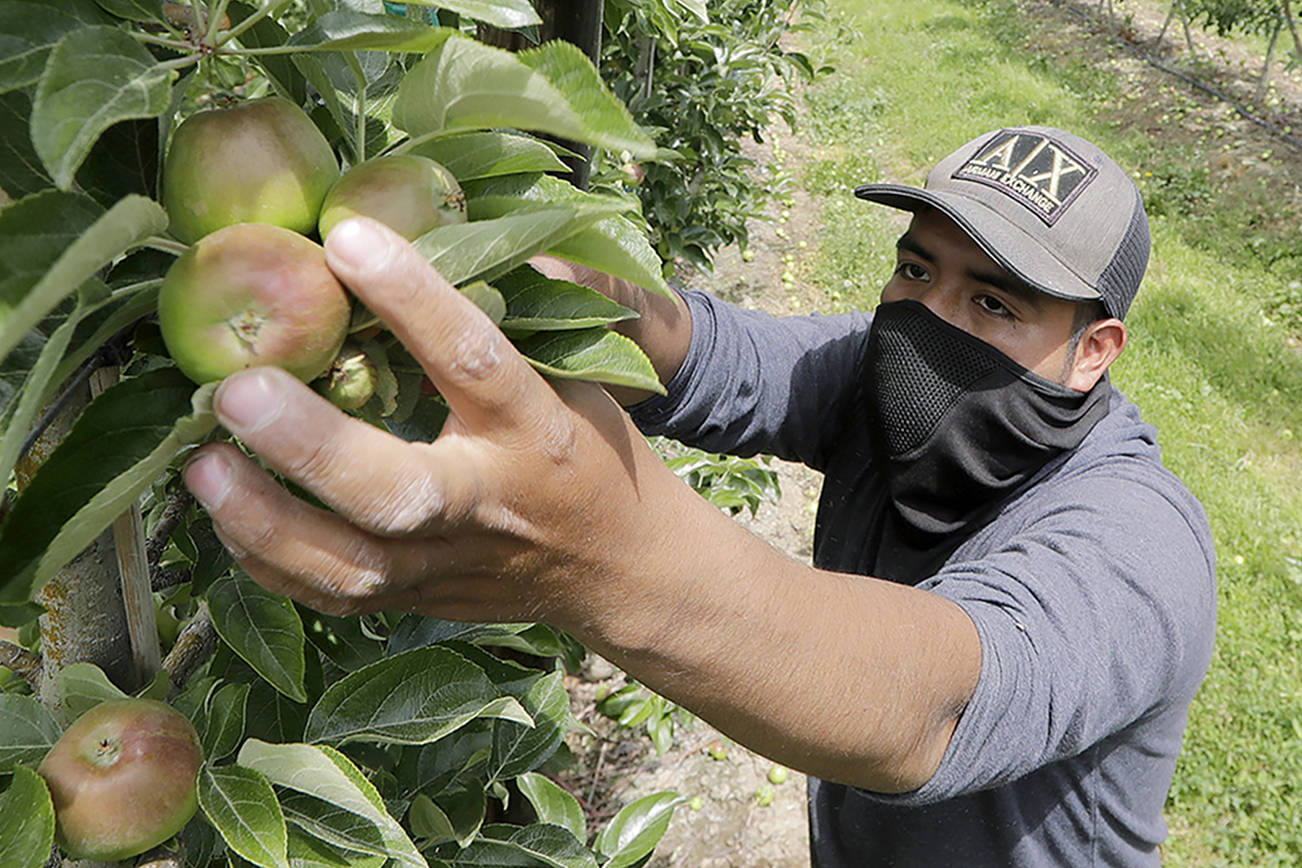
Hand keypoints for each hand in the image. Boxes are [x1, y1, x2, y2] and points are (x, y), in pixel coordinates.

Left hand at [182, 217, 687, 625]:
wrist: (615, 567)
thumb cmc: (584, 451)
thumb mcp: (571, 379)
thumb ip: (505, 322)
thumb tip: (421, 227)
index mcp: (538, 431)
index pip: (476, 363)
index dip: (415, 300)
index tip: (346, 238)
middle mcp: (493, 504)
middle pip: (400, 492)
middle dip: (314, 447)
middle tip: (237, 390)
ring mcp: (451, 565)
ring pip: (355, 564)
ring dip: (269, 521)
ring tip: (202, 466)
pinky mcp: (419, 603)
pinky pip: (337, 597)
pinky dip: (272, 561)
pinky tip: (227, 514)